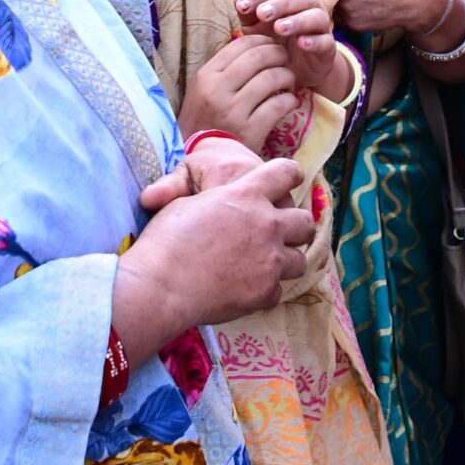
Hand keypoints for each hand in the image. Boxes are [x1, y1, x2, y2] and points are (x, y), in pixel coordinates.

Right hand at [123, 153, 314, 335]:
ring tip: (266, 265)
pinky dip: (265, 291)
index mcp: (247, 194)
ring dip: (285, 262)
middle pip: (304, 222)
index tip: (288, 181)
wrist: (160, 286)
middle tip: (280, 234)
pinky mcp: (265, 291)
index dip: (290, 175)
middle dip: (296, 227)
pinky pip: (278, 291)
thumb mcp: (185, 202)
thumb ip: (216, 198)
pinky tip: (246, 289)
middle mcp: (267, 224)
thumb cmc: (166, 240)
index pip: (286, 173)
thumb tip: (219, 196)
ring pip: (299, 260)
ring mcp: (270, 260)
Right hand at [180, 31, 303, 153]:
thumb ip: (225, 69)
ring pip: (271, 78)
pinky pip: (278, 105)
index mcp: (206, 76)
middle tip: (286, 61)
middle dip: (279, 55)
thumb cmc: (205, 120)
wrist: (201, 158)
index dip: (264, 41)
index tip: (273, 47)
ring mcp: (233, 111)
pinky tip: (289, 102)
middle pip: (259, 57)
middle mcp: (218, 90)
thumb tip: (256, 46)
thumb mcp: (203, 90)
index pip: (241, 44)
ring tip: (289, 82)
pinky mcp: (250, 130)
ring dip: (287, 76)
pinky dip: (290, 100)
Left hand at [232, 0, 343, 94]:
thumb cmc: (273, 40)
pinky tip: (302, 43)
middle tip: (262, 14)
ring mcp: (321, 26)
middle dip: (280, 4)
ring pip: (315, 16)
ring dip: (297, 20)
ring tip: (280, 28)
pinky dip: (315, 41)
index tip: (241, 6)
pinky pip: (325, 41)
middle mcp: (310, 6)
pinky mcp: (328, 48)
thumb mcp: (255, 28)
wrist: (295, 69)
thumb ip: (247, 12)